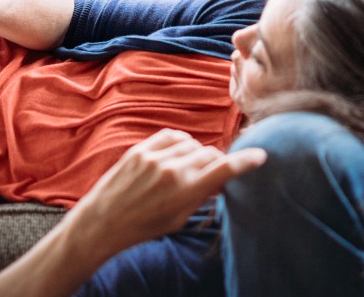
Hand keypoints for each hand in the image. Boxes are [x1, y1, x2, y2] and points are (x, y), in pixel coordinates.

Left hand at [66, 129, 265, 257]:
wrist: (103, 221)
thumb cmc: (143, 227)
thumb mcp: (178, 218)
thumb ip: (200, 195)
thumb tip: (218, 179)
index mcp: (186, 190)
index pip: (225, 169)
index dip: (246, 161)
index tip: (260, 155)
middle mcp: (173, 169)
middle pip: (210, 154)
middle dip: (216, 162)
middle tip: (213, 173)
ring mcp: (155, 157)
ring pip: (192, 143)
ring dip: (197, 153)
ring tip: (189, 167)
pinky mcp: (141, 149)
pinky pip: (172, 136)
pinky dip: (180, 142)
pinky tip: (178, 154)